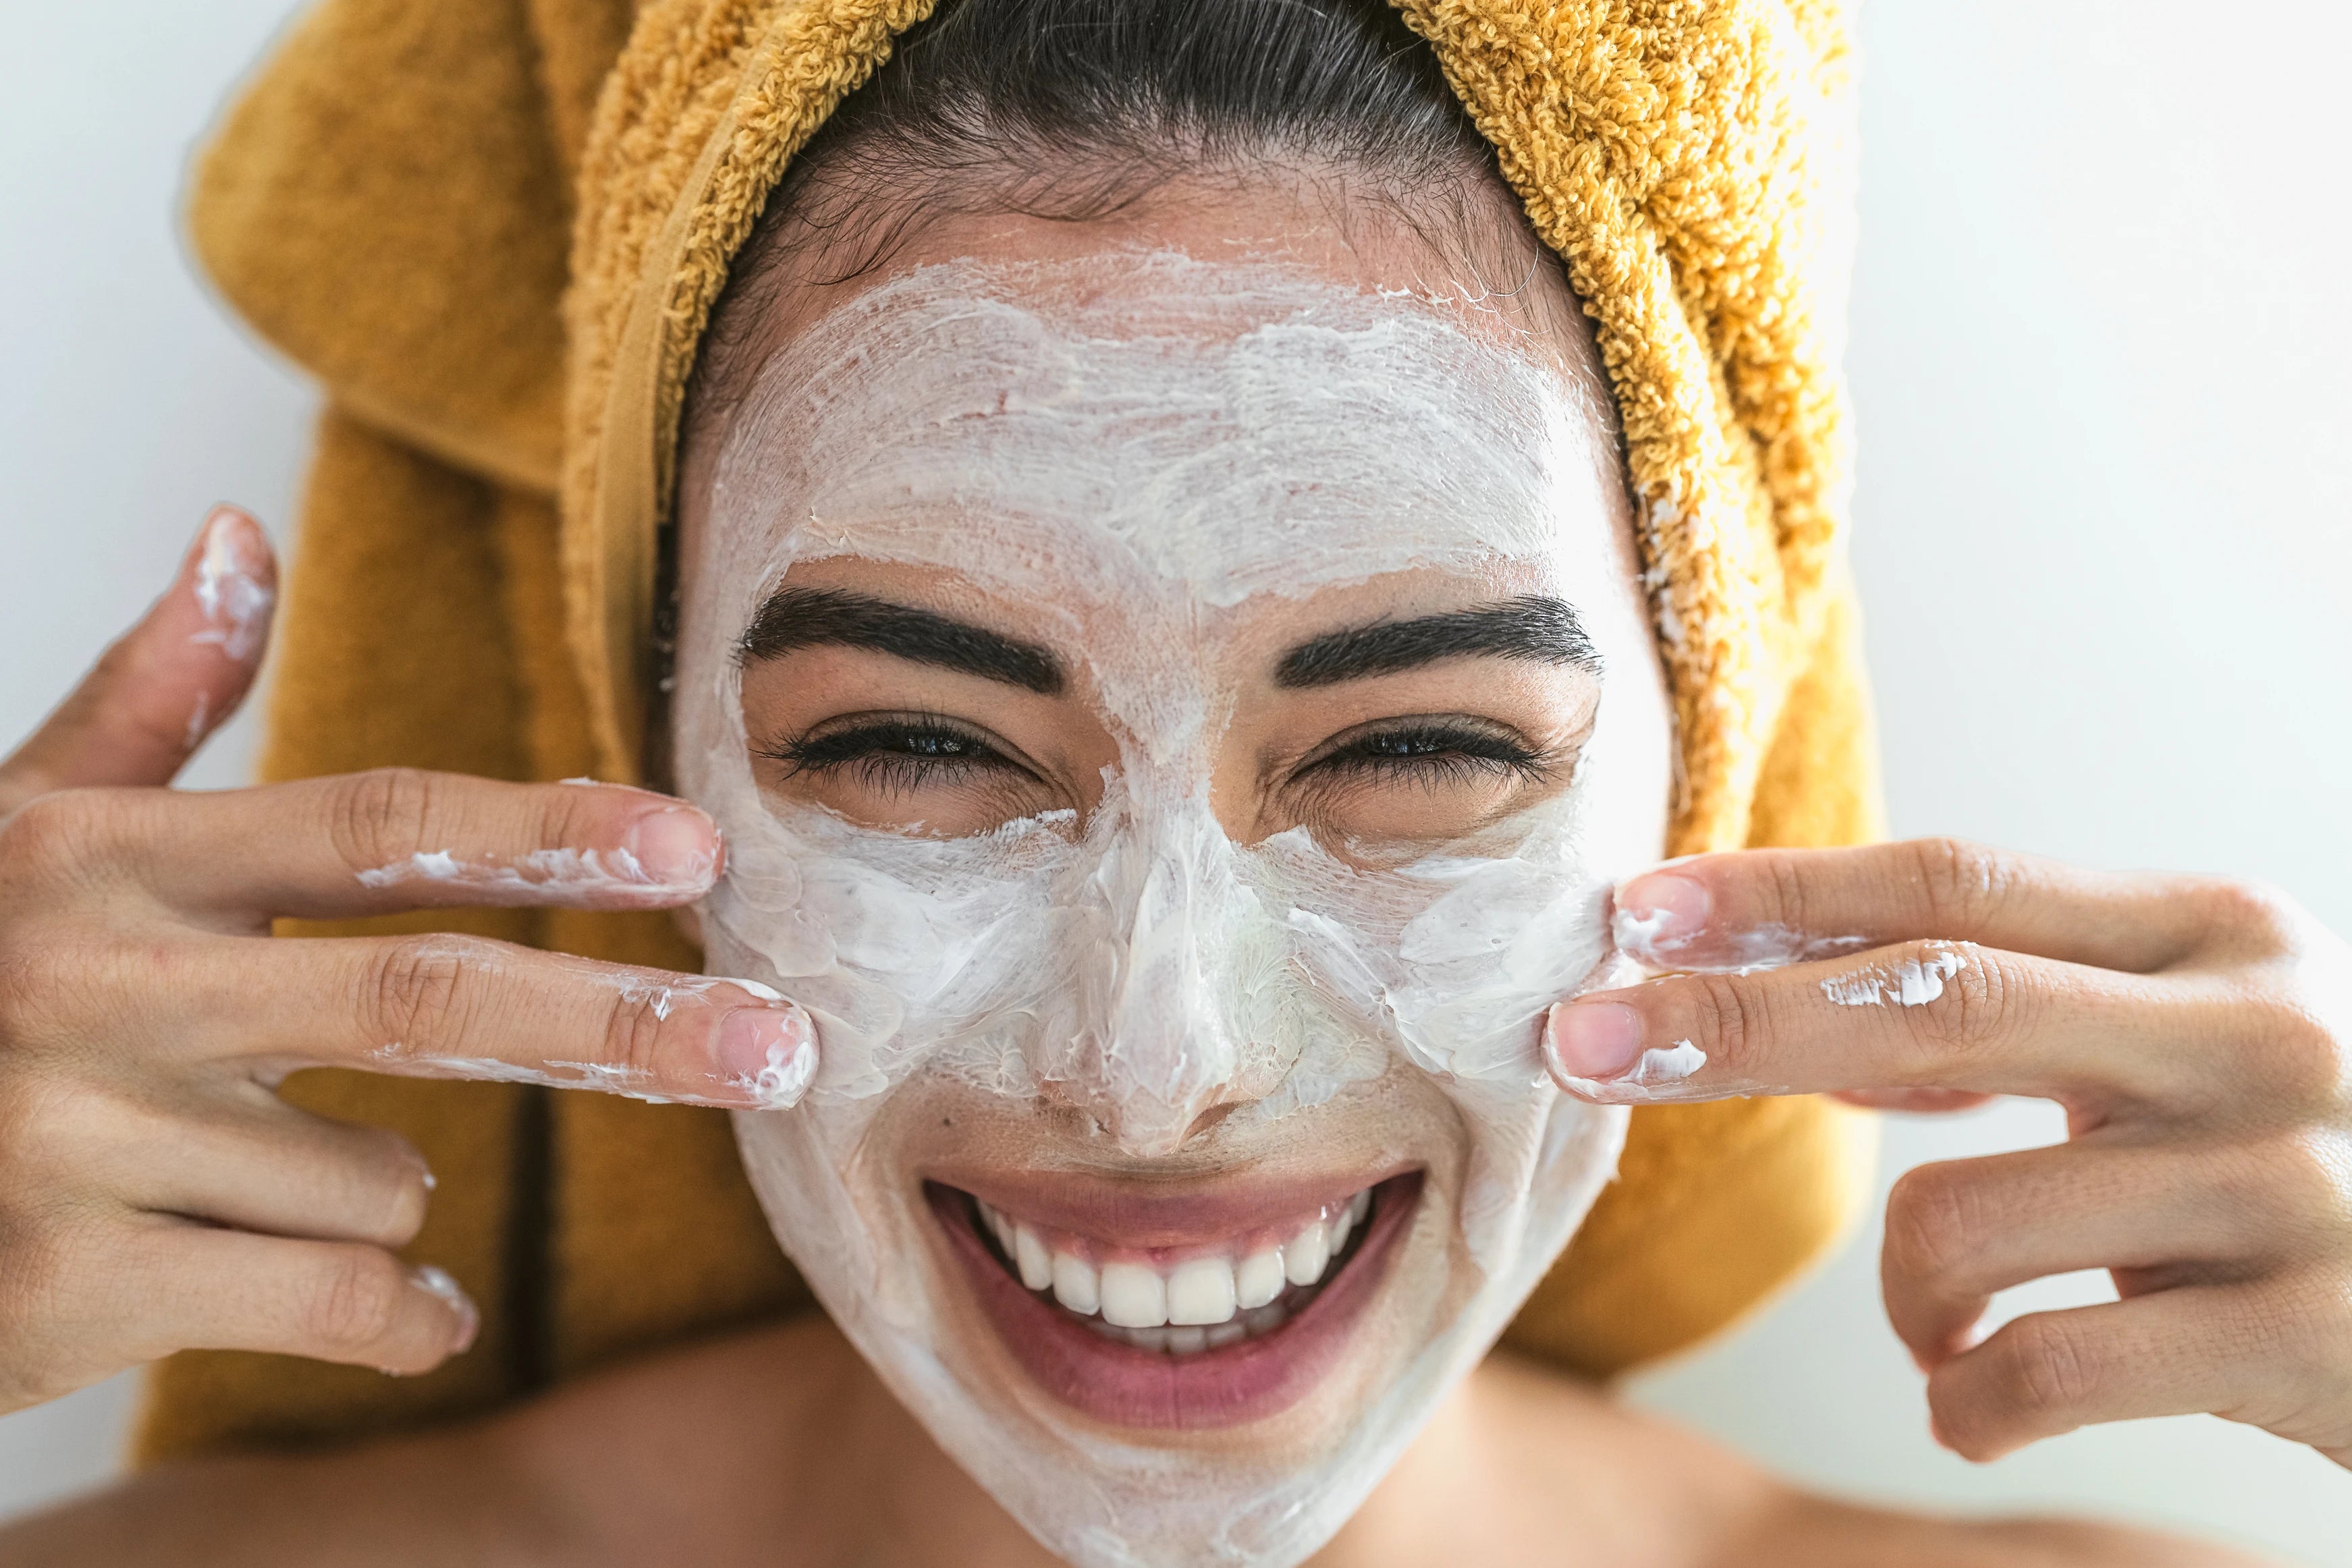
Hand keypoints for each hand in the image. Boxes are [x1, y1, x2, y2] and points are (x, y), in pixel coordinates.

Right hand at [0, 508, 815, 1413]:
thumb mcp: (12, 834)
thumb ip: (145, 702)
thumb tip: (237, 534)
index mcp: (104, 860)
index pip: (368, 826)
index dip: (540, 828)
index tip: (690, 842)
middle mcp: (99, 988)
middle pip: (422, 998)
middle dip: (623, 1026)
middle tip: (784, 1044)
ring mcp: (78, 1145)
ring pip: (379, 1178)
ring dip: (383, 1187)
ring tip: (263, 1177)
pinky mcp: (69, 1290)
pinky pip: (338, 1302)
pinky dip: (406, 1313)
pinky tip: (405, 1310)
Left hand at [1542, 837, 2351, 1467]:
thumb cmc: (2282, 1165)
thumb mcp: (2168, 1046)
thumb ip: (2003, 1007)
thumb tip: (1787, 1003)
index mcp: (2216, 932)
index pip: (1956, 882)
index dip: (1779, 894)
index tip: (1631, 910)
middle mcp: (2260, 1032)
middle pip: (1938, 999)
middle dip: (1732, 1022)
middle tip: (1580, 1042)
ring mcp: (2289, 1187)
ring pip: (1962, 1214)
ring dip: (1899, 1288)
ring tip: (1943, 1319)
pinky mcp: (2302, 1341)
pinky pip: (2035, 1370)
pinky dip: (1962, 1393)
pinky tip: (1984, 1390)